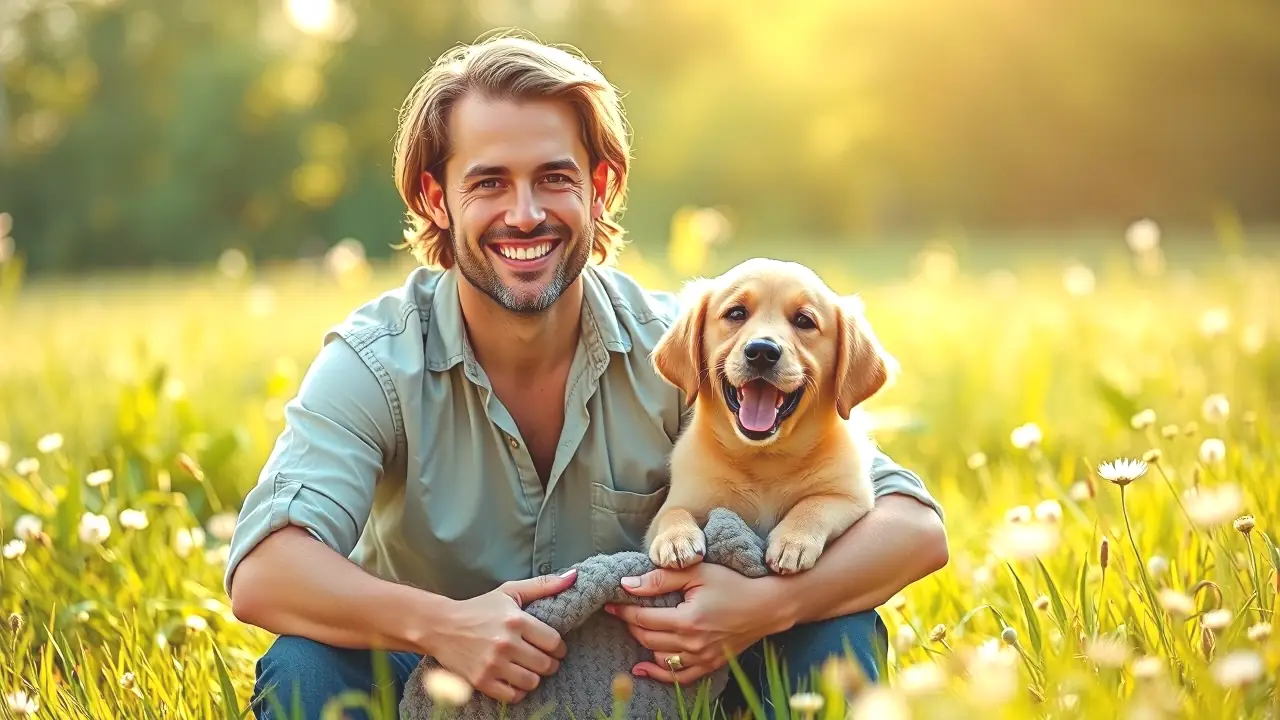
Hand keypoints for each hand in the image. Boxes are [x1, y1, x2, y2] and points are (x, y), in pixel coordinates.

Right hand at [430, 569, 576, 703]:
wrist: (440, 627)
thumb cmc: (479, 608)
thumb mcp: (509, 591)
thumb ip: (543, 585)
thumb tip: (574, 576)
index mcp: (516, 620)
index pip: (554, 642)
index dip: (558, 647)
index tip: (553, 647)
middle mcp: (506, 643)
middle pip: (546, 664)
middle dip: (549, 663)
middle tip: (542, 659)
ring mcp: (493, 664)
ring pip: (532, 682)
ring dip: (534, 677)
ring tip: (528, 669)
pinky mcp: (481, 681)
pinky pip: (513, 695)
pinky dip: (518, 691)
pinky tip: (514, 680)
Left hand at [604, 564, 789, 683]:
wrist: (767, 606)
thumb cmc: (733, 584)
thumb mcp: (697, 573)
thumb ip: (660, 579)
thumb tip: (627, 585)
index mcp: (687, 620)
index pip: (643, 618)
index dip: (622, 610)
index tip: (609, 603)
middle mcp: (692, 644)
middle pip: (647, 638)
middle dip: (631, 624)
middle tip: (623, 611)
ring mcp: (701, 658)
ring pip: (659, 658)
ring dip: (643, 644)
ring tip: (635, 629)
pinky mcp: (710, 665)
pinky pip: (678, 676)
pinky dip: (658, 673)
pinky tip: (642, 668)